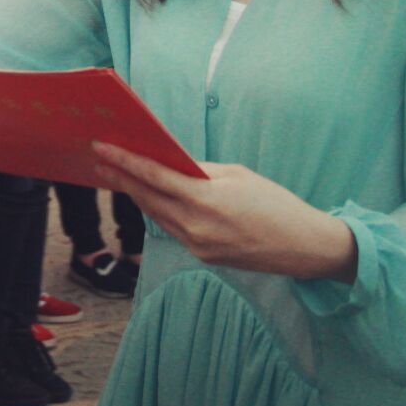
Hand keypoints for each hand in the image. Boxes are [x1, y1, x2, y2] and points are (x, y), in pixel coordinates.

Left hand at [91, 142, 357, 281]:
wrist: (305, 247)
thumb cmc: (276, 203)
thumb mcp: (238, 176)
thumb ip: (200, 171)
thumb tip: (170, 162)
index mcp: (205, 201)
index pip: (154, 177)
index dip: (124, 162)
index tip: (101, 148)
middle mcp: (196, 227)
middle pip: (147, 198)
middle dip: (121, 177)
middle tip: (99, 159)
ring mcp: (197, 245)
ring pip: (157, 215)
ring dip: (137, 194)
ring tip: (117, 175)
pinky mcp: (203, 256)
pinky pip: (173, 228)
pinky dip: (159, 210)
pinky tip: (149, 196)